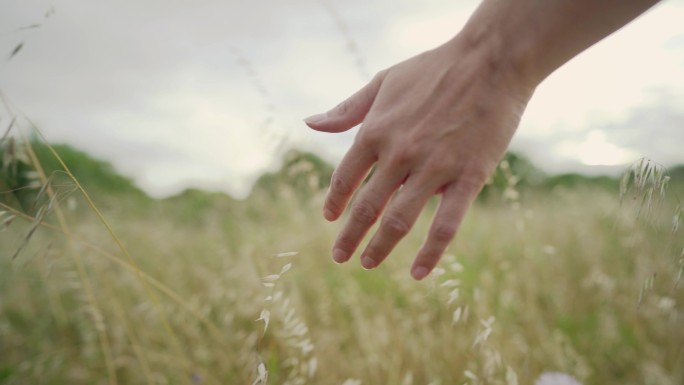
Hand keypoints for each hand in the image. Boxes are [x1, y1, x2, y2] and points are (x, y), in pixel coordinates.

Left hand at [305, 38, 532, 279]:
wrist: (491, 60)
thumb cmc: (434, 69)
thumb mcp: (383, 81)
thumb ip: (347, 109)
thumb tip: (310, 124)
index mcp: (376, 131)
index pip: (345, 178)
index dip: (335, 203)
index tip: (329, 219)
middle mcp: (399, 154)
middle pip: (366, 207)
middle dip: (349, 236)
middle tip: (339, 256)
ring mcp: (434, 168)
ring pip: (400, 220)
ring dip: (380, 247)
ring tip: (367, 263)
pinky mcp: (468, 177)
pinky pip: (446, 225)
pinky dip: (430, 253)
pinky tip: (418, 273)